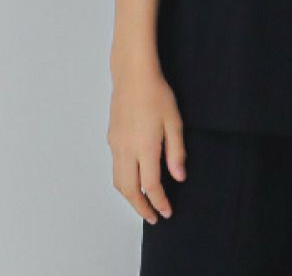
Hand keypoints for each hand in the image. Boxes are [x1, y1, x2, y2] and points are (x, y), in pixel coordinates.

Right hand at [107, 62, 186, 223]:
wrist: (133, 75)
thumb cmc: (157, 94)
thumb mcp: (174, 121)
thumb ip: (176, 151)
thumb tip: (179, 177)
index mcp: (145, 147)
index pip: (151, 185)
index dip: (159, 202)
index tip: (166, 212)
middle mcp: (127, 150)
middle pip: (130, 190)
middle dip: (141, 207)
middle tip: (153, 216)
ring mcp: (116, 145)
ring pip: (119, 181)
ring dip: (130, 197)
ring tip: (143, 203)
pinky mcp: (111, 139)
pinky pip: (115, 168)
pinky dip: (124, 181)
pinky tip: (134, 179)